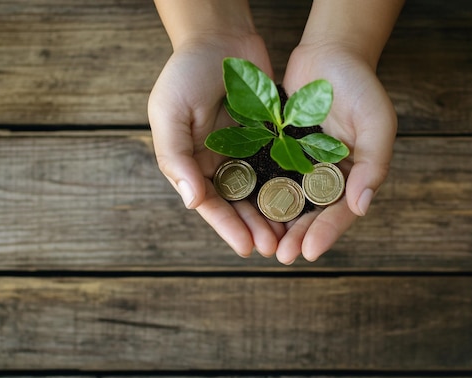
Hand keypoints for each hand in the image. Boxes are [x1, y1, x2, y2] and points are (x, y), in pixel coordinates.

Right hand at [148, 34, 284, 256]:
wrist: (219, 37)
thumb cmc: (185, 72)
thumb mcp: (168, 112)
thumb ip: (176, 156)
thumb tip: (192, 201)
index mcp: (192, 162)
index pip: (209, 203)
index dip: (227, 227)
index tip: (246, 247)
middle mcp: (219, 162)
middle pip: (238, 204)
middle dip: (255, 227)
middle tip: (274, 248)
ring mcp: (245, 151)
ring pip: (261, 191)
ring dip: (274, 214)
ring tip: (289, 235)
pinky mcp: (269, 138)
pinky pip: (279, 166)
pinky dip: (288, 185)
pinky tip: (303, 202)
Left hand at [276, 43, 397, 263]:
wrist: (329, 53)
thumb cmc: (360, 87)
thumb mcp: (377, 123)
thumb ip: (373, 164)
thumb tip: (361, 207)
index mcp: (353, 176)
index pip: (340, 211)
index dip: (326, 233)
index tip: (309, 252)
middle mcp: (325, 176)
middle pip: (311, 213)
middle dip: (296, 236)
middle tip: (281, 255)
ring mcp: (299, 164)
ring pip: (286, 201)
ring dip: (275, 223)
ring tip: (262, 243)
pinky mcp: (276, 150)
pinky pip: (266, 175)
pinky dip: (257, 193)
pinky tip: (244, 209)